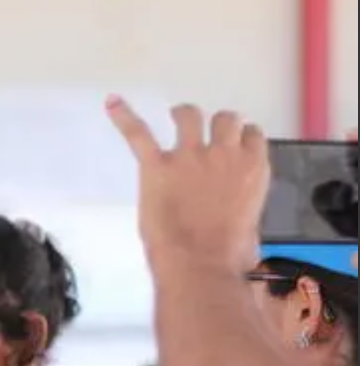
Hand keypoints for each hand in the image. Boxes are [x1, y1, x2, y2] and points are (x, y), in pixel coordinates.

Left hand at [105, 96, 269, 274]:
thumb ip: (241, 204)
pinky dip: (124, 117)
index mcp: (252, 168)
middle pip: (225, 119)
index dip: (241, 138)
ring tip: (176, 116)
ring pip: (190, 115)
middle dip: (217, 124)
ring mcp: (189, 156)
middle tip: (204, 132)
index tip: (233, 144)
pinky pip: (139, 133)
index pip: (252, 135)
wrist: (201, 262)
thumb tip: (232, 211)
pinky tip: (112, 103)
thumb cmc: (229, 254)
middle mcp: (224, 154)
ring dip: (184, 114)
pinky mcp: (157, 166)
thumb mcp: (250, 224)